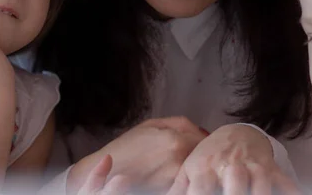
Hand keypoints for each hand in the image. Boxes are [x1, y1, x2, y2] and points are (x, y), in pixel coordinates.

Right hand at [67, 117, 207, 194]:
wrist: (106, 172)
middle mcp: (179, 161)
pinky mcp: (168, 191)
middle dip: (201, 155)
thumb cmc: (127, 147)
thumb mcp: (152, 125)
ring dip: (193, 168)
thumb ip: (181, 124)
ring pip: (195, 172)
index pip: (206, 141)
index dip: (205, 142)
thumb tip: (204, 132)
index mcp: (176, 140)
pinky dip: (183, 180)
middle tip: (192, 154)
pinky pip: (183, 183)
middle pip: (203, 157)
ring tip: (178, 164)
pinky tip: (172, 175)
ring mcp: (174, 179)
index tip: (202, 143)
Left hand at [167, 124, 298, 194]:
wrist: (237, 134)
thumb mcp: (191, 167)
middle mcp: (229, 165)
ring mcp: (252, 166)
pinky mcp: (271, 168)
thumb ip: (179, 187)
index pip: (202, 186)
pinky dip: (290, 191)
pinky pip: (284, 182)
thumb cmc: (210, 155)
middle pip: (235, 184)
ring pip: (260, 184)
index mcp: (206, 167)